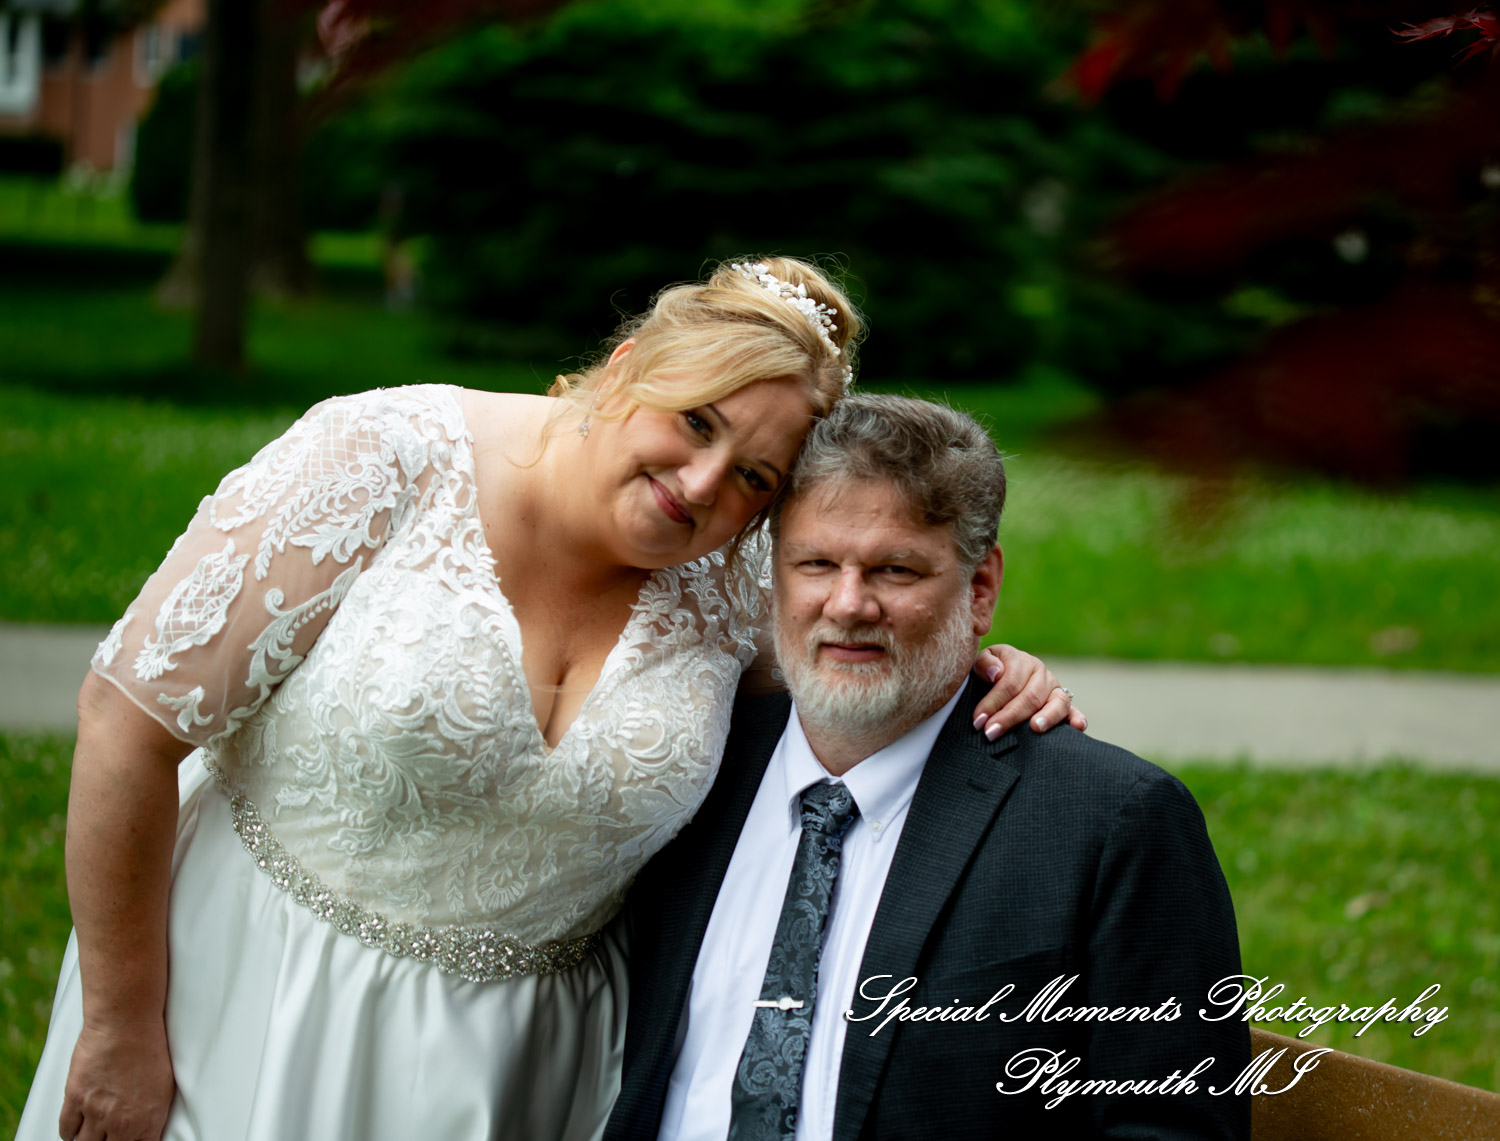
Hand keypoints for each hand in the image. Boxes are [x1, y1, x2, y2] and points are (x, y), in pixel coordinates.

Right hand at [59, 1019, 173, 1140]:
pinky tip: (75, 1129)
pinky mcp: (75, 1099)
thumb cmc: (150, 1047)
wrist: (126, 1023)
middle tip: (108, 1137)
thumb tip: (146, 1129)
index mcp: (147, 1121)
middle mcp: (120, 1122)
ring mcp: (96, 1112)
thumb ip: (152, 1114)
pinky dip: (70, 1132)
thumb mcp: (164, 1086)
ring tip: (91, 1136)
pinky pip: (66, 1129)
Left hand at [971, 644, 1086, 739]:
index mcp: (1021, 660)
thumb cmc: (987, 674)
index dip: (993, 702)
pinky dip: (1077, 718)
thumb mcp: (981, 663)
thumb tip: (996, 673)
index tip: (978, 721)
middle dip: (1009, 717)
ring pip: (1057, 702)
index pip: (1009, 683)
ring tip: (1035, 728)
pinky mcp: (1063, 705)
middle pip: (1030, 696)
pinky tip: (1077, 726)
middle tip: (991, 733)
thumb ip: (985, 663)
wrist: (998, 679)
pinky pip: (1073, 711)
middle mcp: (1041, 673)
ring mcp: (1055, 689)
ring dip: (1047, 716)